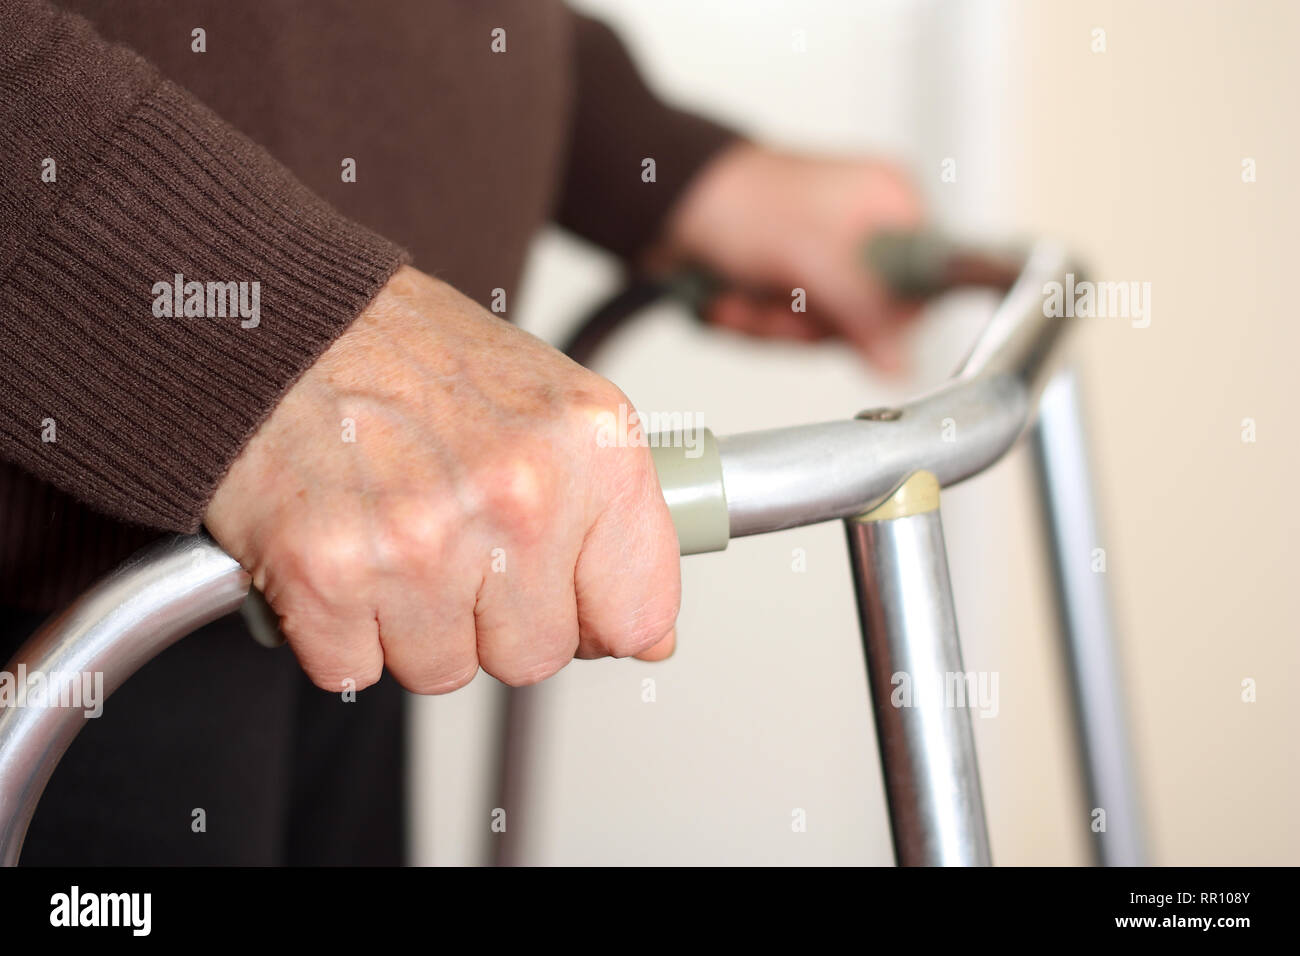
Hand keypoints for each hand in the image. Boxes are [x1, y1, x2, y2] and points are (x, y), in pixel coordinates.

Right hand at [205, 266, 679, 693]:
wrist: (280, 321)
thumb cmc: (411, 357)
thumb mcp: (550, 404)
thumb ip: (613, 516)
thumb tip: (650, 638)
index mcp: (592, 446)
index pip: (639, 613)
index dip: (595, 618)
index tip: (564, 598)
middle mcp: (519, 493)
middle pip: (536, 656)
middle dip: (491, 621)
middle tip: (450, 541)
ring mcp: (423, 538)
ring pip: (442, 670)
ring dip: (410, 624)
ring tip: (389, 534)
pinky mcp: (329, 572)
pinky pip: (353, 670)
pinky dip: (335, 630)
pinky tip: (339, 552)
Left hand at [655, 143, 924, 372]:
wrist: (663, 203)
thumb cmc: (734, 200)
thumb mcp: (810, 255)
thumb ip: (862, 311)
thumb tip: (902, 364)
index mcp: (891, 204)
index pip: (925, 286)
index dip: (884, 315)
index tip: (845, 315)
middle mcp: (865, 234)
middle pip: (868, 322)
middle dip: (809, 321)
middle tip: (780, 295)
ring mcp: (826, 262)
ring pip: (821, 333)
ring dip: (773, 324)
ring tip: (744, 292)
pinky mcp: (790, 286)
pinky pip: (786, 332)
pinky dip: (752, 323)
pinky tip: (731, 297)